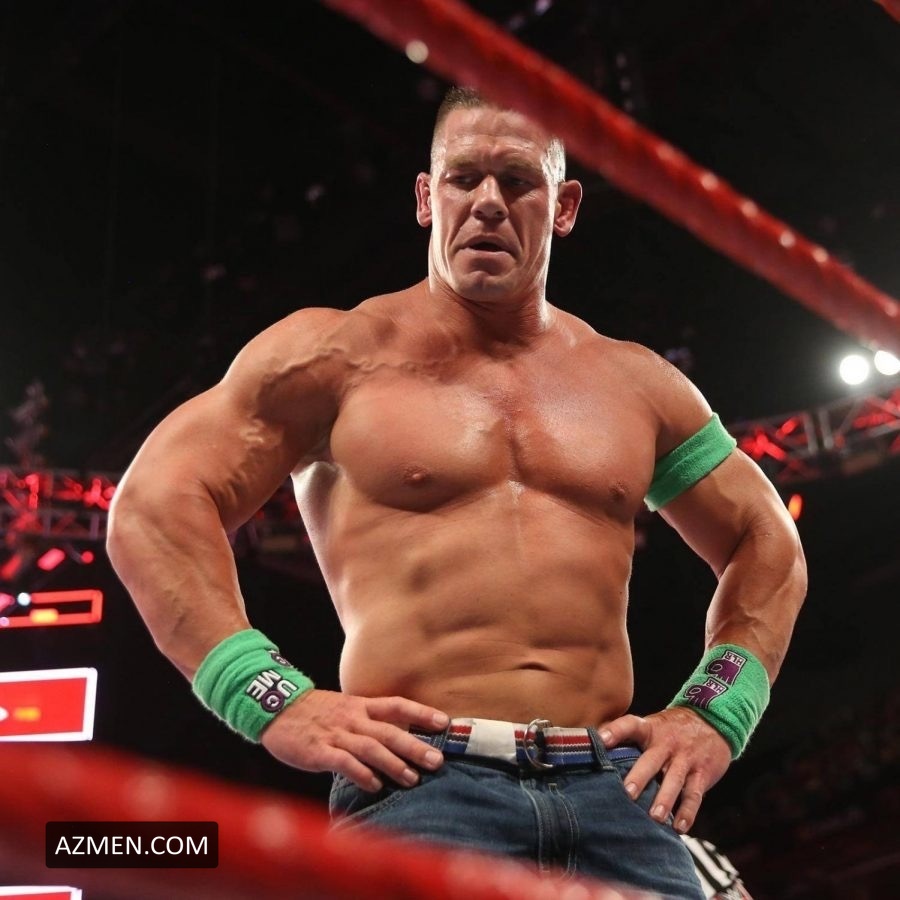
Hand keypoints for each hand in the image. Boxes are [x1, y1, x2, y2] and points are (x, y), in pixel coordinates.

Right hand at [259, 689, 448, 791]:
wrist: (276, 708)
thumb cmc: (314, 713)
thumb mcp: (344, 708)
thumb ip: (368, 721)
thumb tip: (397, 738)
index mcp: (360, 705)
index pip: (397, 705)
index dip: (421, 712)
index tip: (444, 722)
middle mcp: (353, 718)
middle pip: (390, 730)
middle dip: (415, 746)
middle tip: (437, 761)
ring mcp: (336, 734)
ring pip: (371, 747)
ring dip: (393, 764)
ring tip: (412, 779)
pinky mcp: (319, 751)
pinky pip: (344, 762)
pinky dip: (361, 774)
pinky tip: (375, 785)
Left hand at [599, 706, 730, 833]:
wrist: (712, 721)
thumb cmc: (671, 729)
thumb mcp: (652, 726)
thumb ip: (629, 738)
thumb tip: (593, 748)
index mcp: (650, 729)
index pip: (630, 725)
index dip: (615, 731)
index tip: (600, 739)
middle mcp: (667, 743)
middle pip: (651, 760)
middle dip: (640, 777)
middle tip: (627, 793)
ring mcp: (685, 758)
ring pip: (674, 780)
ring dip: (665, 799)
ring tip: (654, 817)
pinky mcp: (702, 773)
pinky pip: (695, 794)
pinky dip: (688, 812)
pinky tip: (680, 827)